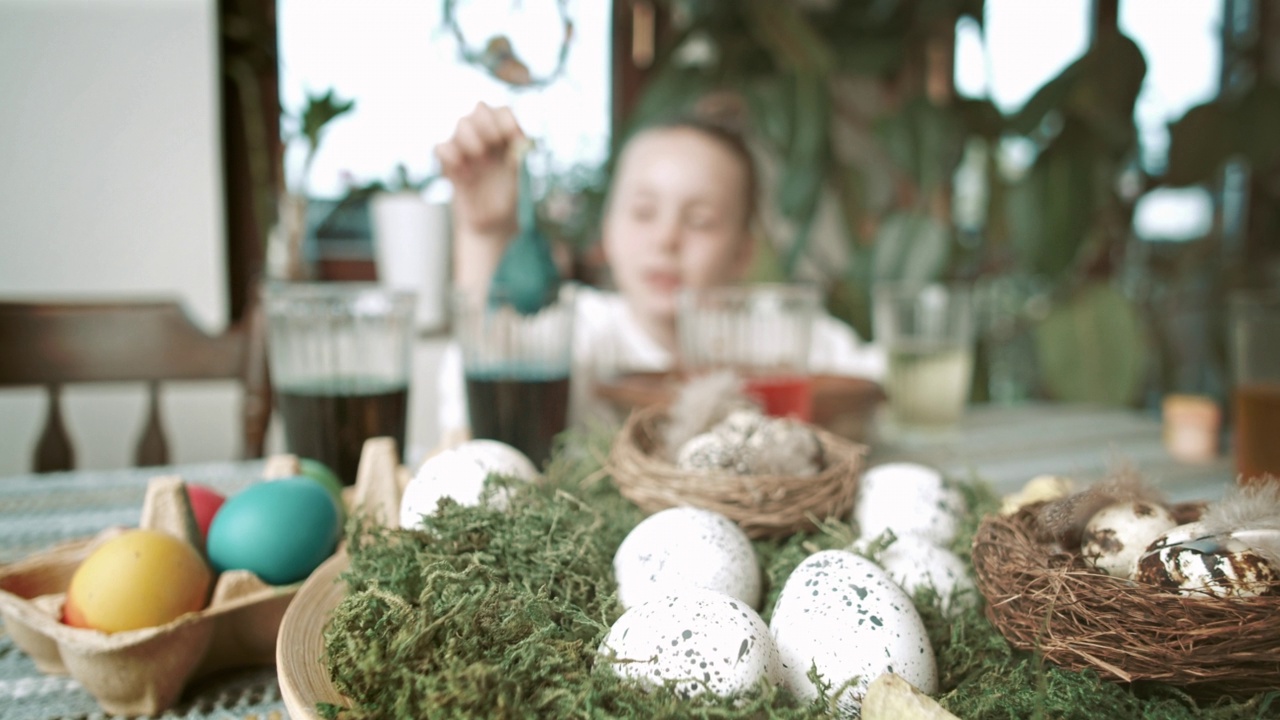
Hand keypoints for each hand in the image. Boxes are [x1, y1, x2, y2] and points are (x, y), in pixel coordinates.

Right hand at [434, 102, 524, 242]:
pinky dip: (452, 156)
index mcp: (504, 135)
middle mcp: (483, 135)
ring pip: (461, 123)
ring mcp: (464, 147)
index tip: (515, 139)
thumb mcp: (520, 179)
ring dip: (473, 139)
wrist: (492, 223)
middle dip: (488, 125)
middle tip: (494, 146)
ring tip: (483, 163)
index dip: (508, 120)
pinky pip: (440, 147)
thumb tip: (520, 144)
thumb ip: (519, 159)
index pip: (503, 111)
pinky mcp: (448, 163)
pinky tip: (466, 175)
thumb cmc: (509, 198)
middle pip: (480, 108)